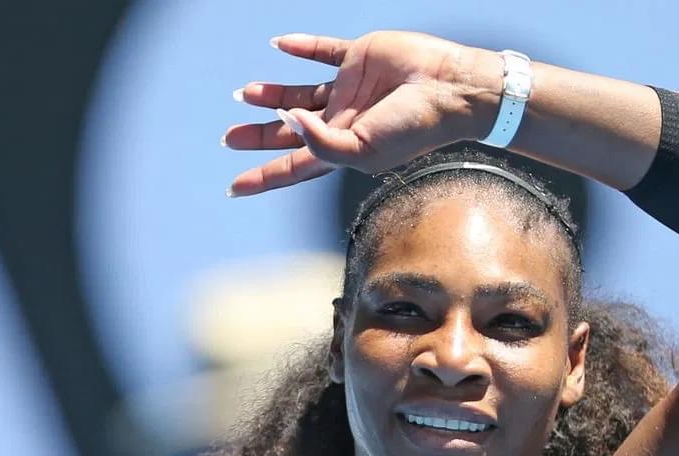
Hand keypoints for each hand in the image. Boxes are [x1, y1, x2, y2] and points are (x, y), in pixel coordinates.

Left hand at [220, 31, 495, 196]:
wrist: (450, 90)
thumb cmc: (414, 129)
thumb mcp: (363, 150)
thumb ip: (320, 142)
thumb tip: (285, 118)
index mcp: (345, 149)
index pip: (295, 166)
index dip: (264, 178)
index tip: (234, 188)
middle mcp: (345, 120)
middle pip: (291, 131)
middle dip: (259, 136)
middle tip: (228, 139)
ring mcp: (352, 89)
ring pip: (301, 91)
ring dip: (272, 92)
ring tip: (242, 94)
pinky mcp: (361, 57)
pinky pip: (324, 51)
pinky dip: (302, 47)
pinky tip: (279, 45)